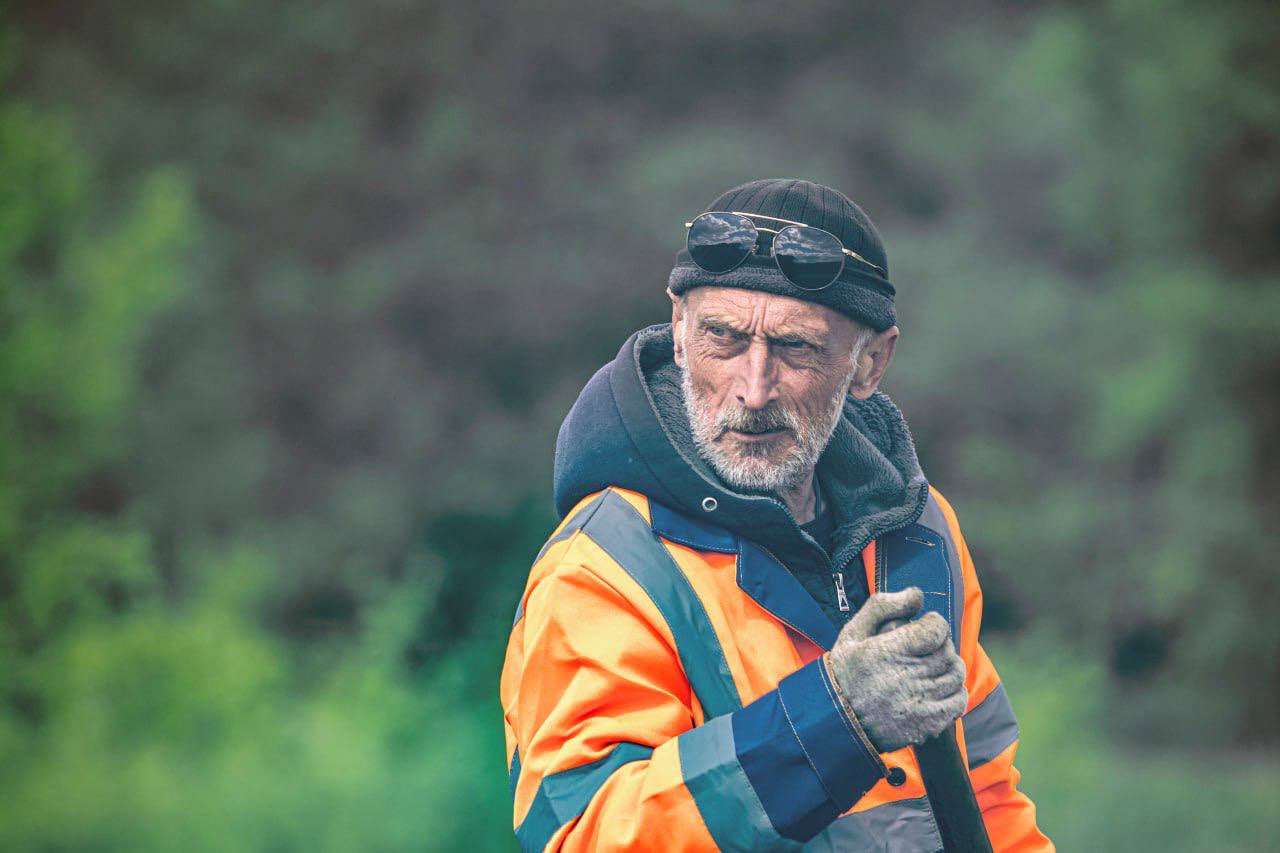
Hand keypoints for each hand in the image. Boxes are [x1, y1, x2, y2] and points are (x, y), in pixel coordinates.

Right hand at [824, 587, 966, 752]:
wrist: (836, 720)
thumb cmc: (846, 671)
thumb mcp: (854, 632)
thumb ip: (883, 606)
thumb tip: (917, 595)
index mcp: (888, 651)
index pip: (936, 630)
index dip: (934, 624)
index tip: (924, 628)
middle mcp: (906, 677)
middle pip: (947, 651)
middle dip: (941, 645)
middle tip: (926, 648)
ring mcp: (918, 702)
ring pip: (955, 675)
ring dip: (949, 667)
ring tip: (933, 667)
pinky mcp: (926, 723)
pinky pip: (958, 702)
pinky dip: (955, 692)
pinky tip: (939, 689)